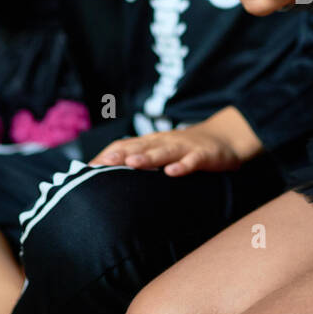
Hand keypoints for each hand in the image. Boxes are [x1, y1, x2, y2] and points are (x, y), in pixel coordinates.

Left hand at [90, 122, 246, 176]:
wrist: (225, 138)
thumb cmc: (187, 148)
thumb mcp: (163, 151)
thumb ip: (141, 159)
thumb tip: (110, 175)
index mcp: (152, 142)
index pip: (125, 145)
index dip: (107, 155)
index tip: (87, 169)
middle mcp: (165, 141)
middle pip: (141, 147)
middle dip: (121, 155)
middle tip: (101, 165)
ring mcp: (185, 147)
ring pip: (164, 151)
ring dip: (149, 158)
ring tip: (133, 164)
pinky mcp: (204, 155)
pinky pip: (193, 160)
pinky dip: (183, 166)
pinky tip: (173, 172)